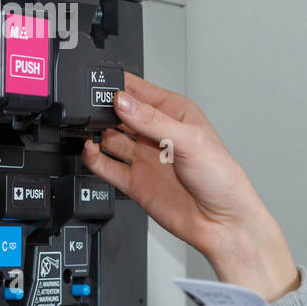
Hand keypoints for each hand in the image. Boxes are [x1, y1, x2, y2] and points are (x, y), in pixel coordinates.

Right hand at [80, 71, 299, 299]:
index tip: (98, 82)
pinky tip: (89, 150)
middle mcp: (157, 134)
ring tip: (84, 127)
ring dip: (95, 131)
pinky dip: (93, 158)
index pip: (139, 91)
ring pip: (109, 137)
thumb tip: (123, 102)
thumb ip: (153, 122)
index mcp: (175, 114)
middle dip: (101, 108)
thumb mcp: (190, 141)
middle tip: (86, 107)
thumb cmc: (222, 179)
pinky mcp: (135, 182)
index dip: (118, 86)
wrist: (223, 223)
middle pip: (119, 113)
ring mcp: (145, 158)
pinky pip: (106, 166)